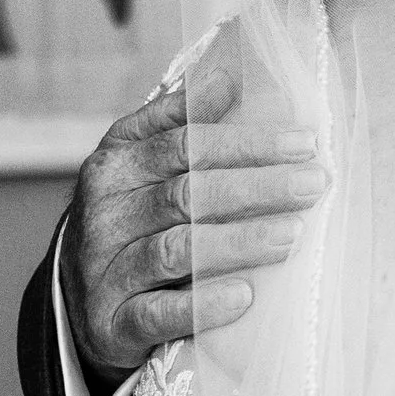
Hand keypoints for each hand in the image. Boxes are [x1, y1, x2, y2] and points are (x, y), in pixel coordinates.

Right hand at [58, 57, 324, 384]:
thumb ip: (179, 119)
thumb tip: (230, 72)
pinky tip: (245, 296)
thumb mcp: (141, 162)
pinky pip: (156, 314)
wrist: (80, 300)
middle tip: (314, 184)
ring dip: (239, 241)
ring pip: (175, 250)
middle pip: (186, 193)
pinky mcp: (110, 323)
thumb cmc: (131, 218)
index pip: (183, 143)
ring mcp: (104, 270)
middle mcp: (104, 214)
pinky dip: (202, 305)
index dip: (247, 142)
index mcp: (114, 164)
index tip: (305, 141)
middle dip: (257, 186)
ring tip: (292, 236)